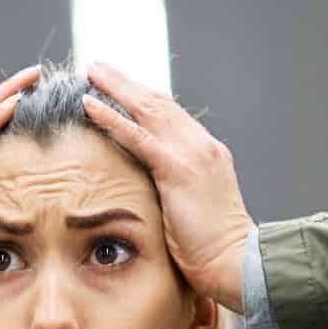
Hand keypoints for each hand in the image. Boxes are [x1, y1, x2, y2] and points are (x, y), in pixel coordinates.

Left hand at [79, 60, 254, 311]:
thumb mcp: (197, 209)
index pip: (171, 117)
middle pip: (158, 103)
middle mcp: (201, 145)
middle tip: (99, 67)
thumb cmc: (217, 250)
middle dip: (127, 83)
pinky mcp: (176, 169)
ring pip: (146, 109)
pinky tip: (89, 105)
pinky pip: (136, 136)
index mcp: (207, 153)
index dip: (144, 99)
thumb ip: (178, 191)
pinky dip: (111, 117)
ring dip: (115, 88)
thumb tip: (156, 194)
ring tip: (90, 72)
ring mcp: (191, 153)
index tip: (121, 87)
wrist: (237, 261)